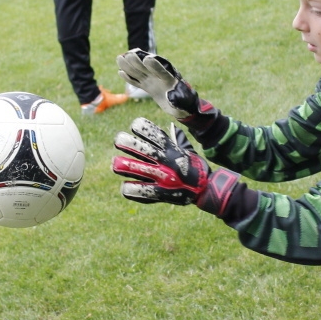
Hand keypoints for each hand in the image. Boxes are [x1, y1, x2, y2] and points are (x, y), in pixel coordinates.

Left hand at [111, 118, 241, 214]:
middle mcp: (165, 159)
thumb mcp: (186, 150)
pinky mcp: (162, 192)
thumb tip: (172, 127)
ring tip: (114, 164)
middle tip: (119, 142)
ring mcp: (163, 176)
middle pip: (140, 147)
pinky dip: (131, 189)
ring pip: (138, 168)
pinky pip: (142, 190)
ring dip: (123, 165)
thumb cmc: (193, 166)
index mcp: (170, 147)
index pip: (152, 131)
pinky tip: (126, 187)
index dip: (140, 126)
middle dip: (126, 143)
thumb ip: (176, 140)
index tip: (134, 128)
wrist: (206, 188)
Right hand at [115, 49, 214, 124]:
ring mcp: (153, 81)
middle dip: (138, 62)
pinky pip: (137, 81)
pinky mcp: (149, 86)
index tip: (147, 59)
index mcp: (170, 80)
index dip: (155, 66)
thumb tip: (171, 96)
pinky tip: (121, 72)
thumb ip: (177, 99)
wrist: (183, 105)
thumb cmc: (185, 104)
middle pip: (148, 68)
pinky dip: (130, 78)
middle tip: (129, 54)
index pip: (162, 71)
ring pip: (140, 72)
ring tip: (119, 58)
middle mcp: (160, 78)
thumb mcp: (183, 103)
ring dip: (130, 66)